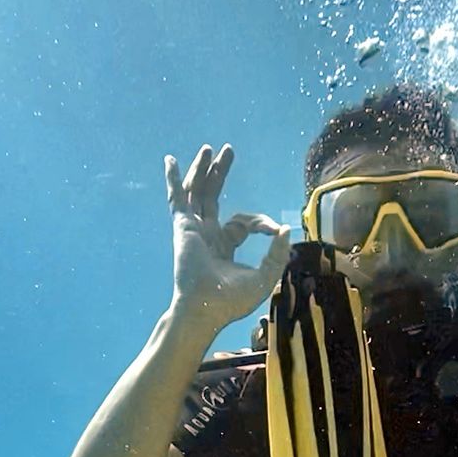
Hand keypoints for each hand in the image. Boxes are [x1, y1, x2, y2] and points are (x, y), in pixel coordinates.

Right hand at [164, 143, 290, 327]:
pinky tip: (171, 161)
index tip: (275, 231)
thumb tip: (286, 229)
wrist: (207, 308)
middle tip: (228, 150)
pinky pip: (178, 199)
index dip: (262, 222)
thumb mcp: (265, 276)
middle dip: (221, 173)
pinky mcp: (183, 227)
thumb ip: (277, 254)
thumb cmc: (232, 301)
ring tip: (210, 148)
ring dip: (203, 170)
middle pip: (213, 196)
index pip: (244, 222)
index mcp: (224, 246)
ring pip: (197, 192)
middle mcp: (207, 235)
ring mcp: (193, 229)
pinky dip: (174, 180)